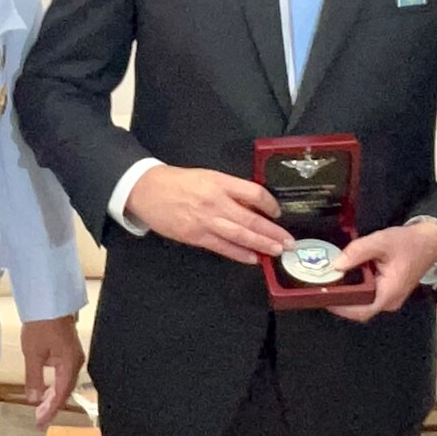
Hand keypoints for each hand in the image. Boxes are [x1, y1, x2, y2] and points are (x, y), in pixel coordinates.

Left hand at [21, 315, 85, 429]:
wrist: (48, 301)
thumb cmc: (41, 324)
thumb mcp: (33, 353)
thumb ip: (35, 378)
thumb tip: (34, 399)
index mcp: (69, 364)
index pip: (60, 394)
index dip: (50, 410)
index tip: (40, 423)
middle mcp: (75, 362)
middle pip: (65, 391)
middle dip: (52, 406)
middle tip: (39, 420)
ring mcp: (73, 357)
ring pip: (65, 383)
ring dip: (53, 397)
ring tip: (41, 410)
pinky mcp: (69, 352)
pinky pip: (64, 375)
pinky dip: (55, 385)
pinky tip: (46, 390)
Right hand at [125, 165, 290, 263]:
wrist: (146, 190)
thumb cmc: (178, 182)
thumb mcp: (207, 177)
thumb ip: (230, 190)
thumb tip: (254, 205)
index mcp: (219, 182)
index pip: (254, 193)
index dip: (270, 204)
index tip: (278, 213)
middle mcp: (215, 201)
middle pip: (251, 219)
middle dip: (272, 232)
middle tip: (289, 242)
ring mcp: (205, 221)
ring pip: (240, 235)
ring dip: (261, 245)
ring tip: (277, 251)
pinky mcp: (195, 236)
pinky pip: (222, 247)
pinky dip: (239, 254)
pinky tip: (253, 258)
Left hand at [322, 220, 436, 321]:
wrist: (431, 241)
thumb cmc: (409, 243)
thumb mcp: (382, 241)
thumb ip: (358, 251)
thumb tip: (336, 264)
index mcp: (389, 293)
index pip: (360, 311)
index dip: (339, 307)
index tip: (323, 296)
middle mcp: (389, 302)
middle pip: (358, 309)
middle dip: (339, 301)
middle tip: (321, 287)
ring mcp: (389, 299)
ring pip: (362, 304)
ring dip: (346, 295)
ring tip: (328, 283)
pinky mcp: (388, 292)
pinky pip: (367, 296)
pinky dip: (355, 290)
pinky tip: (343, 278)